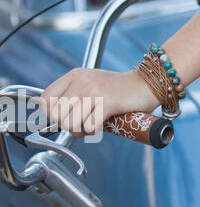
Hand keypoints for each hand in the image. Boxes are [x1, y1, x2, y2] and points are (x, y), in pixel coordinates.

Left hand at [39, 68, 160, 137]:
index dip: (51, 114)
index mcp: (75, 75)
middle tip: (80, 124)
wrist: (146, 85)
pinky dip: (94, 131)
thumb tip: (52, 116)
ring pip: (71, 124)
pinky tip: (102, 124)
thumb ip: (71, 95)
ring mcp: (94, 92)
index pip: (46, 100)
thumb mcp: (90, 83)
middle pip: (56, 116)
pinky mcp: (107, 103)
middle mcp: (82, 82)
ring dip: (81, 131)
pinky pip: (90, 126)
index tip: (62, 118)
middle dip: (67, 125)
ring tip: (91, 125)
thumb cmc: (118, 89)